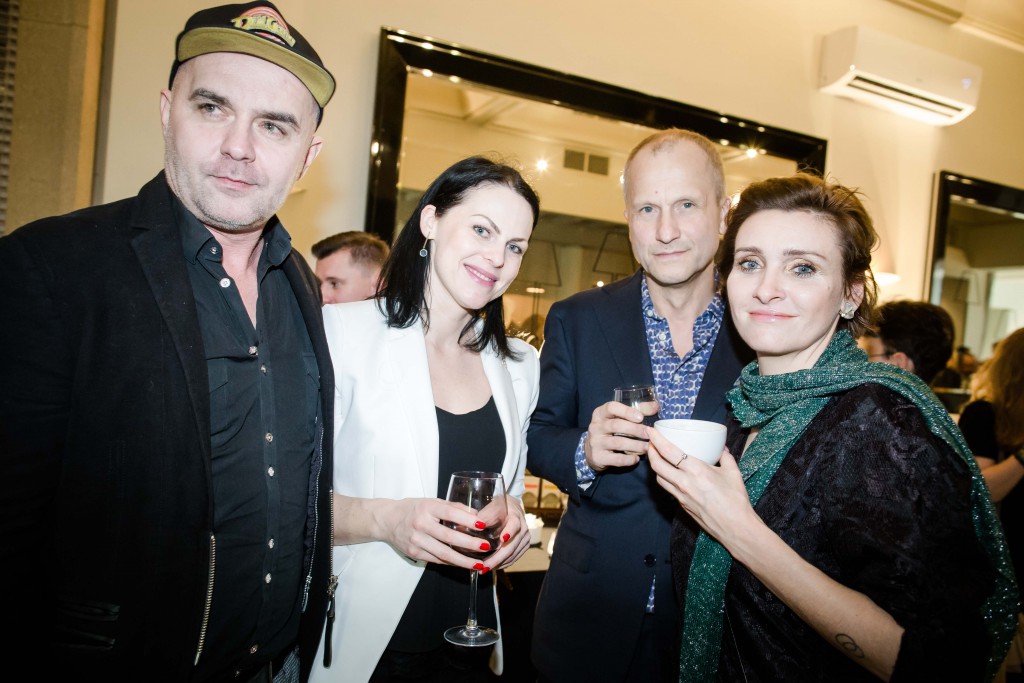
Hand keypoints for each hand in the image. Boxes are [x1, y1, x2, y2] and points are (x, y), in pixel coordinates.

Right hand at [378, 497, 496, 569]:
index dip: (467, 520)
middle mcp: (421, 524)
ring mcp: (417, 541)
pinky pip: (437, 560)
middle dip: (470, 544)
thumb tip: (476, 515)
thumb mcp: (431, 502)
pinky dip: (452, 563)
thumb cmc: (413, 509)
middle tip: (487, 547)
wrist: (387, 520)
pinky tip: (464, 564)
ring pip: (444, 554)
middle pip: (449, 537)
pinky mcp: (415, 553)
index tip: (483, 525)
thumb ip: (453, 508)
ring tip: (480, 564)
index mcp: (427, 508)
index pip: (450, 513)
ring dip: (464, 560)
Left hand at [486, 497, 530, 569]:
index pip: (514, 525)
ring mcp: (525, 538)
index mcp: (515, 517)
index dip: (509, 532)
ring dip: (498, 563)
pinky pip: (514, 558)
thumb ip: (483, 517)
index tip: (502, 539)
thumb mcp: (491, 508)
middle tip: (484, 566)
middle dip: (497, 558)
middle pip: (512, 545)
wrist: (513, 509)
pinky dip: (503, 564)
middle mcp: (523, 528)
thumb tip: (468, 527)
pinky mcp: (524, 546)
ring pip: (513, 554)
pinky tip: (492, 567)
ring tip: (484, 569)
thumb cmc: (499, 508)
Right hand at [584, 399, 658, 471]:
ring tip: (647, 447)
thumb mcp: (619, 418)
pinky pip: (616, 459)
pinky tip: (636, 459)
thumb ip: (638, 410)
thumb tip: (655, 406)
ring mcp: (595, 442)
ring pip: (618, 443)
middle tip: (649, 433)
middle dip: (635, 429)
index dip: (626, 411)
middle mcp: (595, 426)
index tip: (641, 417)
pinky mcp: (598, 457)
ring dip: (635, 445)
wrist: (592, 451)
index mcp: (600, 413)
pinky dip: (628, 459)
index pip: (611, 407)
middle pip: (616, 425)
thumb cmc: (611, 431)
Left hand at [646, 426, 760, 549]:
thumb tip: (721, 447)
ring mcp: (681, 496)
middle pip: (657, 465)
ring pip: (659, 478)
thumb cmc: (736, 500)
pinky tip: (669, 474)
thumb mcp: (733, 472)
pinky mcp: (682, 505)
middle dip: (650, 451)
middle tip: (651, 442)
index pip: (668, 452)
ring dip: (655, 466)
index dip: (656, 439)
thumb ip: (725, 456)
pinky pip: (668, 489)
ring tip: (657, 457)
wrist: (735, 527)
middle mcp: (684, 483)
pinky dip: (664, 478)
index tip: (650, 430)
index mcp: (696, 471)